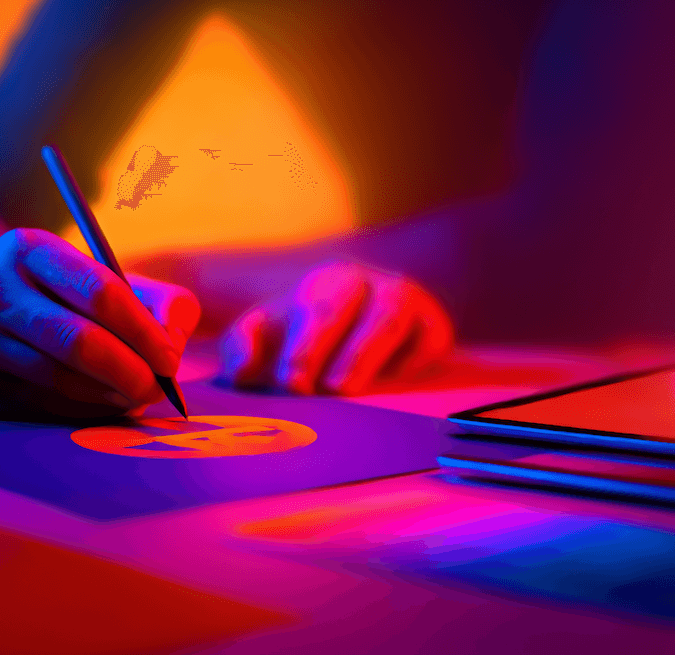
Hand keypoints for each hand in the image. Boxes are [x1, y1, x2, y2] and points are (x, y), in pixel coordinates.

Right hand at [0, 228, 199, 418]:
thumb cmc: (61, 296)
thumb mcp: (106, 277)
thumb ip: (159, 302)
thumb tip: (173, 346)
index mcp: (28, 248)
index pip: (99, 291)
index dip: (142, 330)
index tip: (169, 358)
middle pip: (78, 342)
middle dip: (130, 371)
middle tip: (157, 388)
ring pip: (60, 380)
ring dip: (109, 396)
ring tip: (133, 394)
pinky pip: (42, 408)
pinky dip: (82, 412)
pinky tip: (99, 402)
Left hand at [219, 261, 452, 395]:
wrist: (355, 344)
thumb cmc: (302, 344)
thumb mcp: (266, 341)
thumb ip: (243, 348)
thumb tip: (240, 370)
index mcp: (325, 284)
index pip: (314, 310)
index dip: (303, 347)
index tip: (292, 383)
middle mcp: (366, 285)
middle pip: (349, 307)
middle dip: (332, 347)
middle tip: (320, 389)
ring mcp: (403, 301)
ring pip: (390, 318)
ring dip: (367, 352)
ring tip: (347, 390)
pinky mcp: (433, 327)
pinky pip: (430, 338)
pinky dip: (414, 358)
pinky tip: (394, 383)